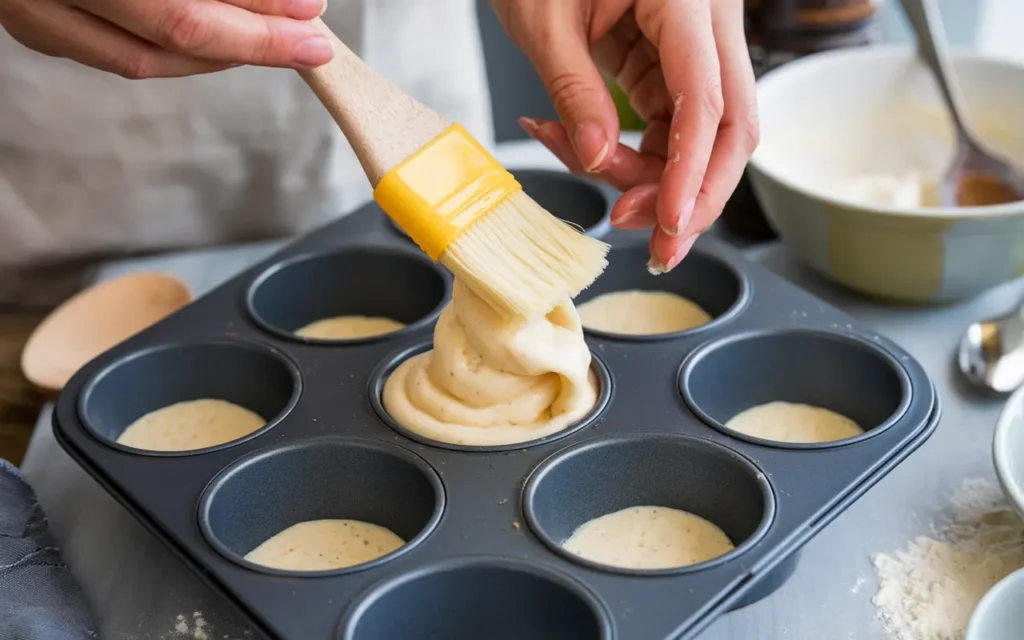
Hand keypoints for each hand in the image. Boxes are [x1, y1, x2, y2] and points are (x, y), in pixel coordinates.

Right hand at [0, 0, 333, 78]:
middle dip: (254, 42)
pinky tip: (213, 43)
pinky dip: (172, 54)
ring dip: (218, 58)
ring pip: (141, 61)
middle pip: (172, 32)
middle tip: (309, 37)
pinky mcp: (28, 26)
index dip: (256, 4)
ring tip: (272, 41)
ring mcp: (29, 9)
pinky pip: (111, 55)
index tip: (307, 6)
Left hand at [491, 0, 757, 271]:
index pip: (706, 101)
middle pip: (732, 125)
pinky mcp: (673, 59)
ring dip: (659, 179)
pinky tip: (594, 157)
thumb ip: (574, 93)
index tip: (671, 224)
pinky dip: (639, 154)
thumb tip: (597, 161)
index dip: (693, 171)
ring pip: (703, 133)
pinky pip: (672, 122)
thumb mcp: (543, 21)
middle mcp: (707, 21)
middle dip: (698, 193)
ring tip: (599, 191)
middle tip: (661, 248)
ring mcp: (696, 42)